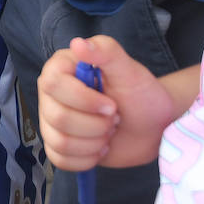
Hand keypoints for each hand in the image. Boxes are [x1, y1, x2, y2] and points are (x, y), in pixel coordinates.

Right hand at [37, 35, 175, 169]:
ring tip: (109, 132)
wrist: (152, 124)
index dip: (82, 99)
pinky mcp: (60, 146)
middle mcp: (50, 94)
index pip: (52, 84)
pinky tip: (101, 147)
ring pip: (60, 141)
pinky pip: (60, 159)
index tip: (112, 105)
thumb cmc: (140, 93)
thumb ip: (106, 51)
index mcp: (60, 69)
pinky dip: (87, 159)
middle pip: (57, 117)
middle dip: (95, 125)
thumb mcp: (129, 69)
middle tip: (115, 119)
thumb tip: (77, 43)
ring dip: (94, 142)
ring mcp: (52, 121)